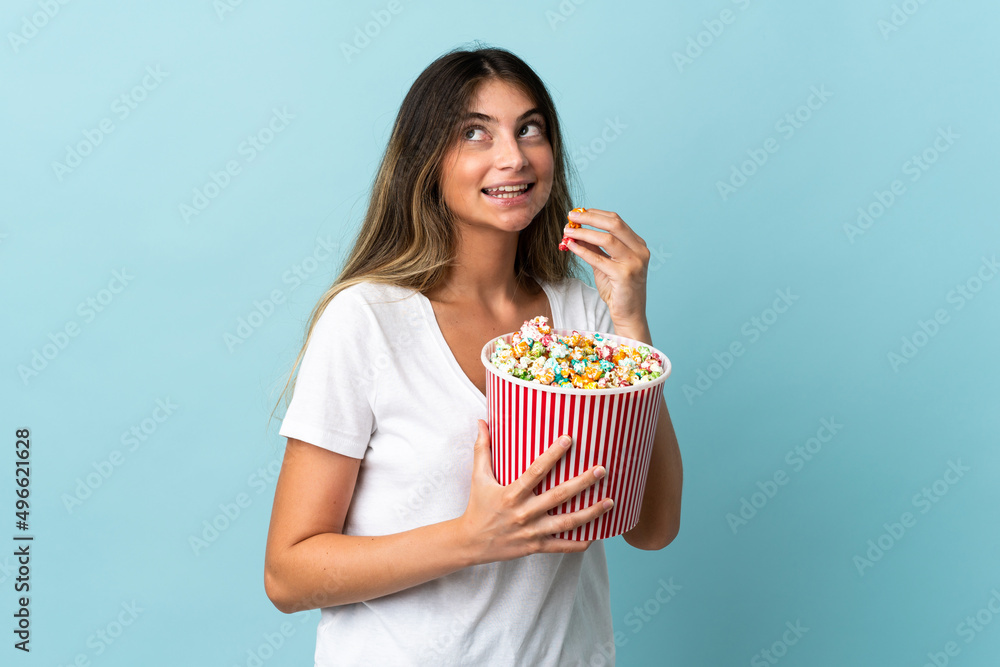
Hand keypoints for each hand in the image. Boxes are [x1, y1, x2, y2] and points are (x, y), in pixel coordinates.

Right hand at [457, 420, 612, 564]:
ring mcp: (532, 532)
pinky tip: (597, 534)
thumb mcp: (478, 477)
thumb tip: (482, 421)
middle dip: (582, 482)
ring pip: (566, 522)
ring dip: (590, 513)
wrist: (471, 543)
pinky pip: (562, 547)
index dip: (552, 455)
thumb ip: (483, 449)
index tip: (569, 440)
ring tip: (610, 501)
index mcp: (511, 494)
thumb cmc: (477, 506)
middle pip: (558, 496)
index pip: (535, 471)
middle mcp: (524, 513)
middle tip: (602, 470)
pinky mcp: (536, 547)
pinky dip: (579, 543)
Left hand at [562, 208, 650, 332]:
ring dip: (584, 232)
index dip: (596, 214)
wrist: (629, 314)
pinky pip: (599, 258)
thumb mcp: (605, 264)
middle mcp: (639, 250)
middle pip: (613, 224)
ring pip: (607, 238)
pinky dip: (582, 250)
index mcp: (638, 244)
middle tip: (571, 216)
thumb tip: (577, 231)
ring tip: (567, 231)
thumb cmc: (617, 289)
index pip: (616, 221)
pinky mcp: (625, 275)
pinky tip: (571, 246)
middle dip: (589, 218)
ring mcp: (634, 262)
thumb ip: (595, 248)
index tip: (578, 213)